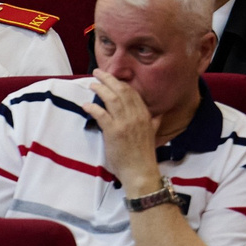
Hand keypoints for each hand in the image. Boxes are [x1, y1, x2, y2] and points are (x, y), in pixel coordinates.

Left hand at [88, 71, 162, 197]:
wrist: (140, 172)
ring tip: (91, 84)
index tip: (112, 77)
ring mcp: (125, 123)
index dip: (121, 82)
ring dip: (100, 89)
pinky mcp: (114, 132)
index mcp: (146, 116)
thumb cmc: (143, 155)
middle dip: (109, 79)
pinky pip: (101, 114)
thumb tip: (159, 114)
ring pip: (112, 99)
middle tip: (98, 73)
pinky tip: (86, 104)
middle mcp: (136, 116)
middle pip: (122, 91)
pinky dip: (93, 107)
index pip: (133, 93)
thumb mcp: (152, 135)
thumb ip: (154, 122)